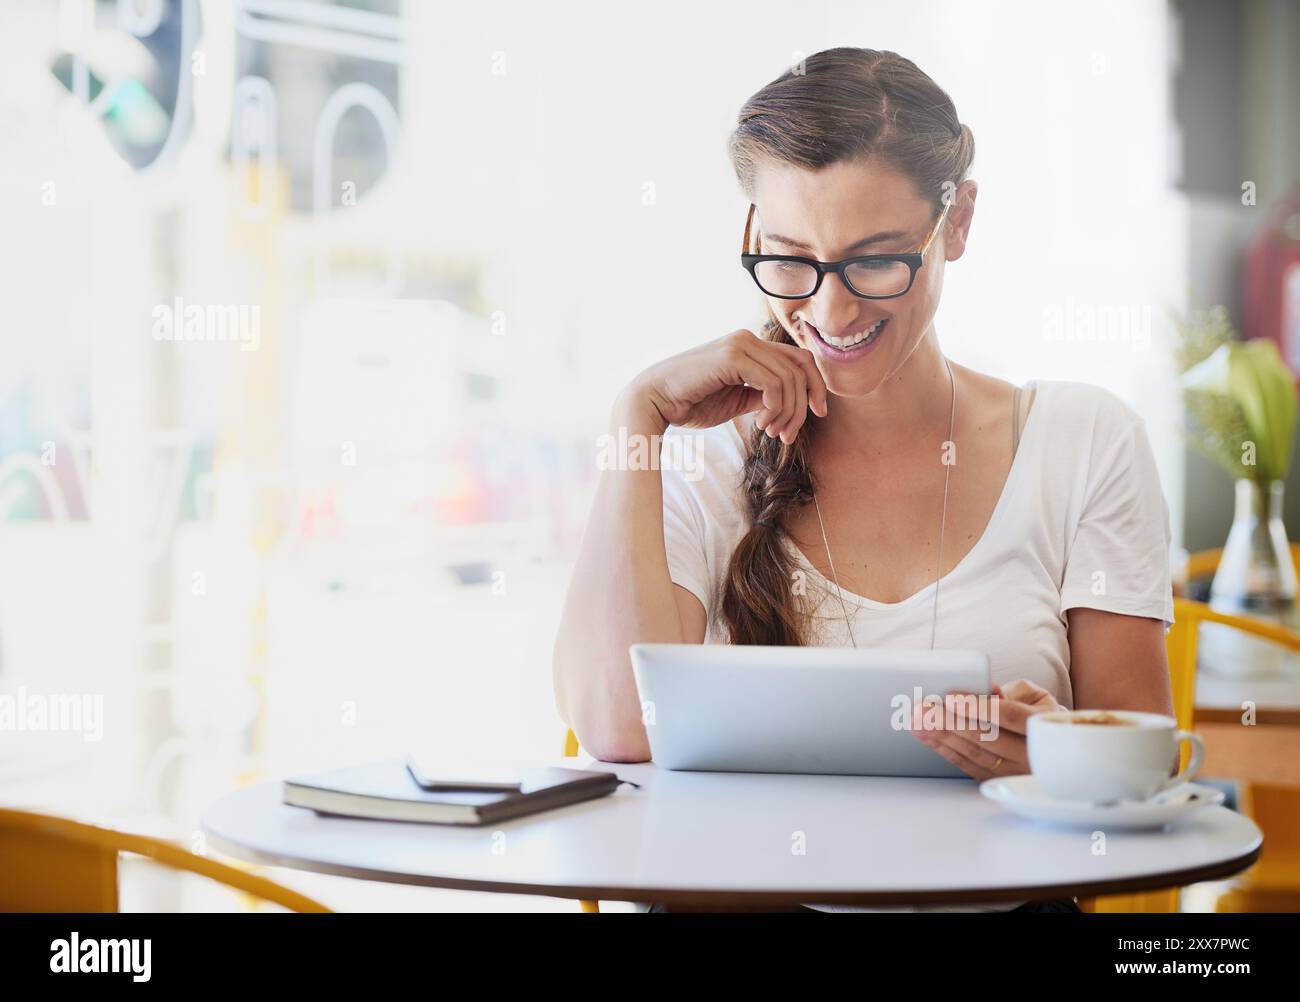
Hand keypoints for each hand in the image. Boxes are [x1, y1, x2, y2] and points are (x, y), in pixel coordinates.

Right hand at [624, 329, 827, 442]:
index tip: (818, 413)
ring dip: (787, 412)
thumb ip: (762, 395)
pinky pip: (773, 382)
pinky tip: (760, 423)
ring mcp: (740, 344)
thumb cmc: (690, 403)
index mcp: (749, 346)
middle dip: (804, 405)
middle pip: (801, 367)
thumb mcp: (736, 400)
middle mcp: (747, 338)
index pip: (799, 359)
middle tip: (788, 435)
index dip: (815, 386)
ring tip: (771, 432)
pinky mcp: (732, 356)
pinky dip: (775, 406)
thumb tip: (789, 403)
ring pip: (789, 377)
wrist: (653, 402)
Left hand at [908, 679, 1066, 781]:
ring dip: (941, 738)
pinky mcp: (998, 781)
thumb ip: (1014, 691)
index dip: (981, 707)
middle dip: (950, 723)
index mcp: (1044, 727)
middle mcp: (1031, 755)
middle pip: (988, 738)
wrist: (1056, 747)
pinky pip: (968, 766)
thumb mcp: (1036, 696)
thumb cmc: (1038, 712)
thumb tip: (988, 692)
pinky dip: (944, 750)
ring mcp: (1014, 773)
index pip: (1011, 717)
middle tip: (923, 710)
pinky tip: (926, 737)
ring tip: (916, 722)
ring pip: (974, 755)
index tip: (951, 697)